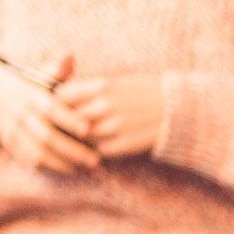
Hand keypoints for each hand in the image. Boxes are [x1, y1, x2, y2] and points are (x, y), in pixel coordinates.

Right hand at [0, 57, 99, 175]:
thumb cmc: (31, 85)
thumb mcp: (41, 74)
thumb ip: (58, 70)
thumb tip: (69, 56)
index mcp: (32, 95)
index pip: (51, 109)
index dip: (69, 119)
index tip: (88, 129)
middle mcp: (21, 115)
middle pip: (46, 136)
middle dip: (72, 150)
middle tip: (96, 159)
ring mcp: (14, 132)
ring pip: (38, 153)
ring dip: (64, 163)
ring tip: (87, 168)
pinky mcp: (11, 145)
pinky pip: (30, 161)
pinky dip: (51, 168)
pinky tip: (71, 169)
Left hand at [56, 71, 170, 160]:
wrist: (177, 108)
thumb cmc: (142, 93)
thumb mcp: (114, 82)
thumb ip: (87, 90)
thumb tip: (59, 99)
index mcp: (102, 85)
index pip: (62, 96)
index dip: (57, 103)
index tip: (57, 107)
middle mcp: (106, 105)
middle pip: (69, 119)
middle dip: (65, 124)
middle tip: (62, 127)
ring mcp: (116, 126)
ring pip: (83, 137)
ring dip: (80, 139)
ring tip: (83, 137)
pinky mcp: (125, 144)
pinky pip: (99, 150)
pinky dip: (97, 149)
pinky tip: (101, 144)